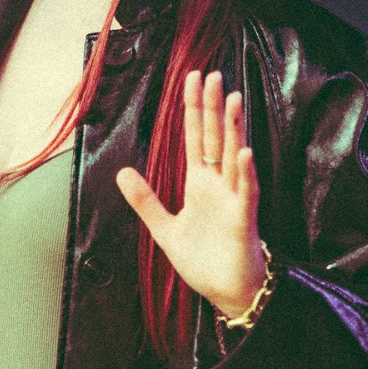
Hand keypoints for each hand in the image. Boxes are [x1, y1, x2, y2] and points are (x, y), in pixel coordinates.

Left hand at [116, 70, 267, 318]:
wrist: (227, 293)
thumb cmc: (204, 261)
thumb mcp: (165, 229)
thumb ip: (145, 200)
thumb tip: (122, 172)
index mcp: (199, 184)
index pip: (196, 137)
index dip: (193, 109)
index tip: (192, 79)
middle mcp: (218, 184)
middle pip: (215, 137)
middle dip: (212, 107)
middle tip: (212, 74)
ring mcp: (233, 199)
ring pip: (234, 156)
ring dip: (233, 128)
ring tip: (231, 99)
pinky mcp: (243, 219)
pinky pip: (245, 191)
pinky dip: (245, 172)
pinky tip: (244, 152)